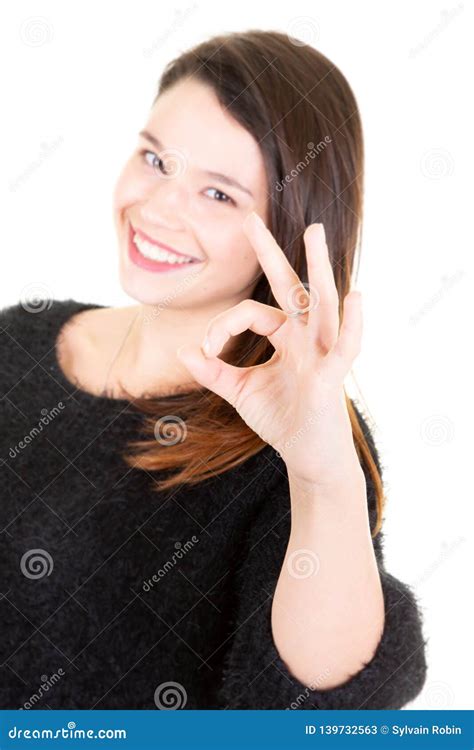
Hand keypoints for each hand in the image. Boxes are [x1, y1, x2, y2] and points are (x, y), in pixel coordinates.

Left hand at [176, 212, 362, 487]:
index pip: (250, 313)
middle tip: (250, 218)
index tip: (207, 351)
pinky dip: (352, 324)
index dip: (222, 326)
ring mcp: (320, 353)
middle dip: (270, 253)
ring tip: (315, 232)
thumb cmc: (281, 420)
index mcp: (285, 338)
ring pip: (320, 303)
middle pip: (289, 287)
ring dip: (318, 267)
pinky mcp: (331, 377)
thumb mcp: (240, 392)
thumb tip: (183, 350)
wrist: (307, 457)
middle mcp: (305, 338)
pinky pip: (345, 347)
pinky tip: (355, 296)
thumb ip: (214, 371)